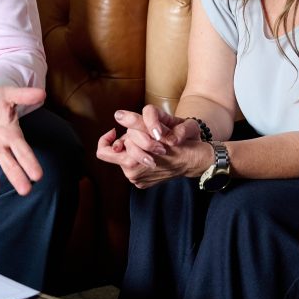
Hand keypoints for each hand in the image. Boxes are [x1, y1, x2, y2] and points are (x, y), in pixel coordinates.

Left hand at [95, 106, 211, 187]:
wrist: (195, 160)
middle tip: (145, 134)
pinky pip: (133, 166)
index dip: (107, 139)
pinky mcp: (143, 183)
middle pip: (118, 151)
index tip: (116, 130)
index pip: (103, 151)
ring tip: (151, 143)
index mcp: (132, 163)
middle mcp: (132, 175)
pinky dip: (139, 157)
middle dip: (129, 139)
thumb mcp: (158, 129)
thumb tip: (118, 115)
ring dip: (135, 147)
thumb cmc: (179, 143)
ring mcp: (138, 180)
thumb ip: (136, 122)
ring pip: (125, 157)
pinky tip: (153, 152)